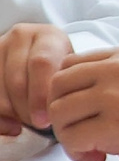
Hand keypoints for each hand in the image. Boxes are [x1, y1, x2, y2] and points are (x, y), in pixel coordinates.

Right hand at [0, 23, 73, 137]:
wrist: (46, 54)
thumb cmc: (62, 68)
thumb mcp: (70, 71)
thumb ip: (64, 86)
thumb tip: (49, 117)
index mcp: (48, 36)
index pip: (42, 64)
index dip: (41, 95)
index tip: (45, 120)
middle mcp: (21, 36)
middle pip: (17, 79)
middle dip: (26, 109)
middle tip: (37, 124)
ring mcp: (0, 46)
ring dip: (11, 112)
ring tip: (27, 122)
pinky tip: (11, 125)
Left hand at [45, 47, 118, 160]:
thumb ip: (110, 78)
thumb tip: (69, 95)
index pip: (68, 65)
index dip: (66, 92)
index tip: (81, 112)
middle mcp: (118, 70)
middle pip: (56, 86)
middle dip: (61, 113)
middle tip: (81, 131)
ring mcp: (116, 96)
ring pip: (58, 112)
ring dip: (69, 135)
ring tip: (92, 146)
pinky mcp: (115, 126)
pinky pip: (72, 138)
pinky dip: (79, 152)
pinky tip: (101, 157)